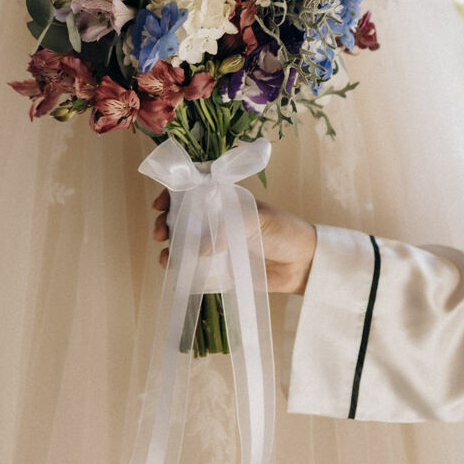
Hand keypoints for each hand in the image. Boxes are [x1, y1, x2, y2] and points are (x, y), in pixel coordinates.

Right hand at [151, 189, 316, 294]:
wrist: (303, 264)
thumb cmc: (284, 231)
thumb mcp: (257, 220)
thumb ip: (226, 230)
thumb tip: (197, 248)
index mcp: (224, 201)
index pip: (192, 192)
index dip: (172, 195)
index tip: (160, 204)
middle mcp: (216, 221)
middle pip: (181, 218)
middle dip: (165, 223)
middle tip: (160, 233)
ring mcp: (217, 245)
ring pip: (183, 244)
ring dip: (170, 248)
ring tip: (166, 257)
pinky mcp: (220, 268)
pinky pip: (195, 268)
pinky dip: (181, 270)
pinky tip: (174, 272)